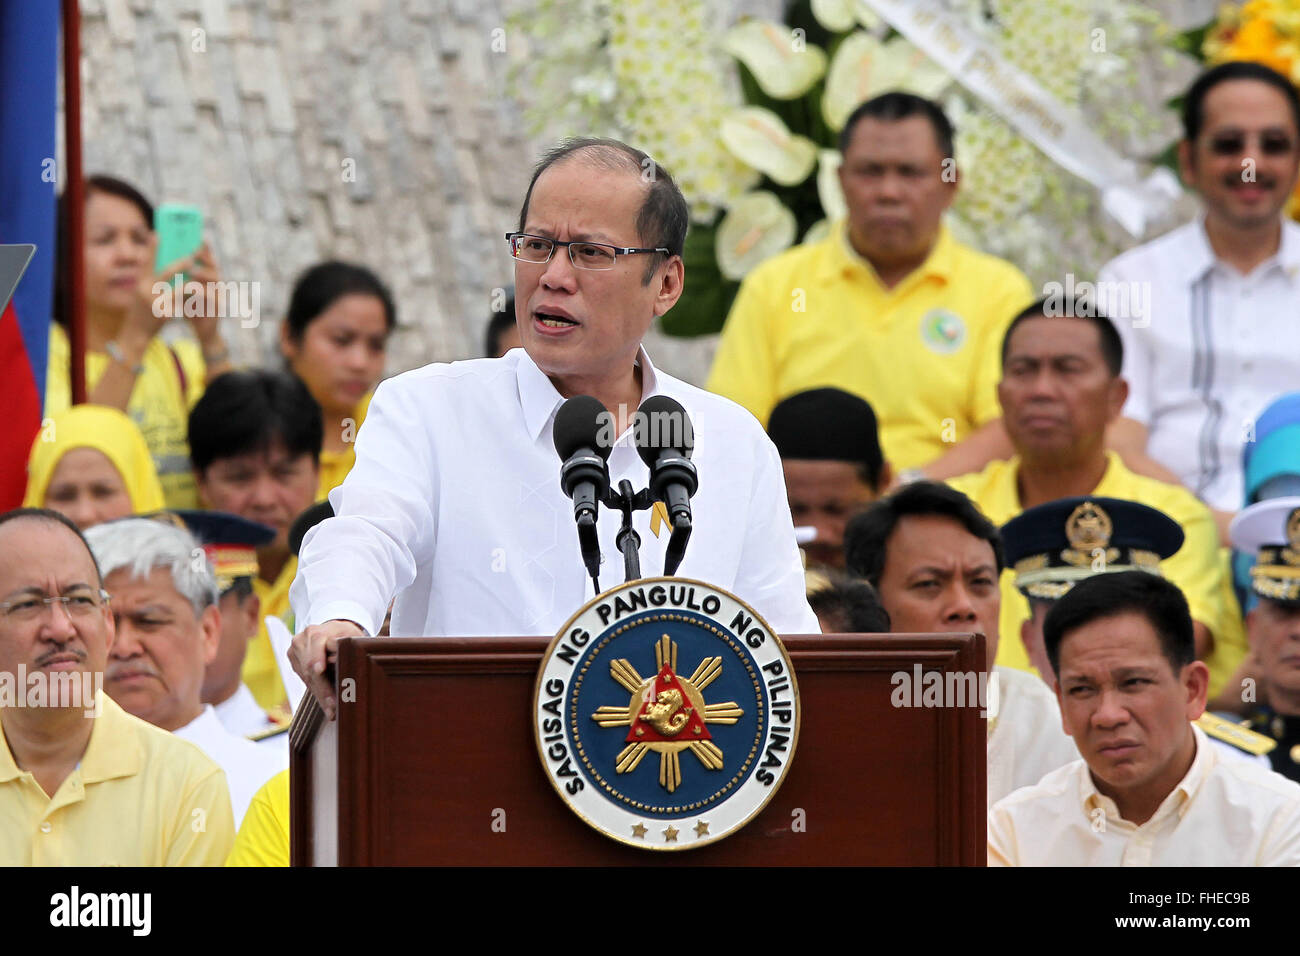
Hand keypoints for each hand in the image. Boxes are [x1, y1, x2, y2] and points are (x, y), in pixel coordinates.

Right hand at [118, 234, 187, 352]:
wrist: (136, 333)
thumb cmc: (143, 311)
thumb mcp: (144, 294)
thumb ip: (152, 281)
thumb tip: (168, 267)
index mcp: (140, 282)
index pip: (146, 262)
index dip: (151, 248)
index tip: (157, 233)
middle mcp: (144, 290)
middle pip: (165, 272)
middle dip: (180, 264)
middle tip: (191, 257)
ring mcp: (153, 302)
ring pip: (179, 289)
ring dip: (191, 284)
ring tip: (200, 283)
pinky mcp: (163, 314)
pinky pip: (182, 305)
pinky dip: (190, 301)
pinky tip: (197, 301)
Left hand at [182, 241, 226, 349]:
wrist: (202, 332)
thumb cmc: (192, 309)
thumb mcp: (184, 292)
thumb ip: (180, 279)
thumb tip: (164, 261)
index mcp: (209, 280)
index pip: (209, 260)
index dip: (206, 249)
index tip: (200, 237)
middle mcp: (217, 285)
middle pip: (215, 267)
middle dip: (206, 259)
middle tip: (194, 252)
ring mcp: (219, 296)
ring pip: (216, 281)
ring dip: (204, 275)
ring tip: (193, 271)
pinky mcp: (218, 309)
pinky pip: (212, 298)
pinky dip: (203, 293)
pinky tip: (193, 290)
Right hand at [289, 618, 364, 719]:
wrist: (331, 631)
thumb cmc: (346, 635)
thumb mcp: (352, 636)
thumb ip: (350, 645)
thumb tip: (342, 656)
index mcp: (316, 630)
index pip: (317, 643)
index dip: (317, 658)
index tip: (320, 670)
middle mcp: (302, 639)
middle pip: (310, 666)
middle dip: (322, 688)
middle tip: (334, 706)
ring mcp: (295, 651)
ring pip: (307, 677)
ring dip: (320, 695)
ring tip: (332, 711)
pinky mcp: (293, 661)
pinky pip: (304, 680)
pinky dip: (317, 693)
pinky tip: (326, 706)